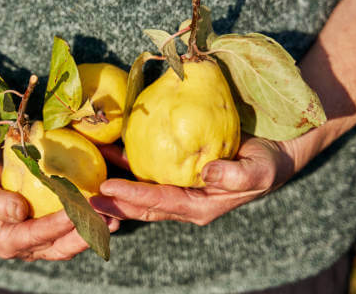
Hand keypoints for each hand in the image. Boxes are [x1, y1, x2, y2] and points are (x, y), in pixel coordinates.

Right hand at [0, 135, 119, 260]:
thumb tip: (19, 212)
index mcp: (7, 241)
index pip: (36, 235)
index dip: (57, 225)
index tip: (75, 211)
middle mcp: (27, 248)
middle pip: (60, 247)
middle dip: (84, 234)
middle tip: (105, 219)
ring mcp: (42, 242)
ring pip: (72, 244)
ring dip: (93, 233)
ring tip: (112, 219)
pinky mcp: (54, 232)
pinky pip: (75, 232)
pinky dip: (91, 224)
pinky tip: (107, 212)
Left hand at [92, 137, 296, 225]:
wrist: (274, 149)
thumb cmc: (268, 162)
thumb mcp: (259, 170)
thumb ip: (236, 175)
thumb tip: (206, 173)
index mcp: (201, 205)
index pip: (161, 203)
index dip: (133, 196)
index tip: (107, 188)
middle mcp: (185, 199)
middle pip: (142, 204)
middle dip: (112, 201)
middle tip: (81, 195)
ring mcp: (179, 186)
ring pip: (139, 188)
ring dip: (113, 182)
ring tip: (85, 173)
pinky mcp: (177, 169)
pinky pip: (147, 169)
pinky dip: (126, 163)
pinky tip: (107, 150)